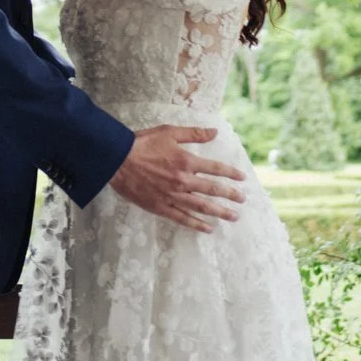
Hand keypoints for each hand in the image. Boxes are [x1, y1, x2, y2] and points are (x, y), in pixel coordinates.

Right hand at [107, 126, 245, 232]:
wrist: (117, 161)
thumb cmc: (143, 143)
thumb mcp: (169, 132)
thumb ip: (194, 134)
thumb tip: (215, 132)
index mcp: (186, 161)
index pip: (215, 168)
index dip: (231, 173)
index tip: (242, 178)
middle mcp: (183, 181)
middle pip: (212, 190)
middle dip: (230, 195)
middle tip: (243, 200)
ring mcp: (173, 196)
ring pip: (201, 207)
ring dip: (219, 212)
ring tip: (233, 217)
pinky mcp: (161, 207)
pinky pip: (183, 218)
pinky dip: (196, 224)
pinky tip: (208, 228)